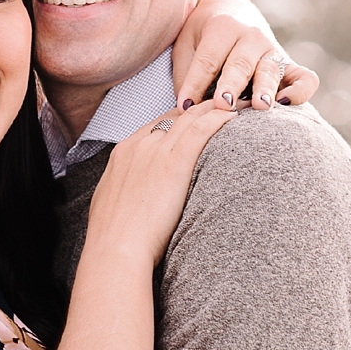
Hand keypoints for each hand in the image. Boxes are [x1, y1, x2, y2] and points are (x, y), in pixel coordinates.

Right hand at [87, 101, 237, 268]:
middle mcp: (139, 144)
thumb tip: (135, 193)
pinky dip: (219, 118)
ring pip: (191, 117)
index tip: (199, 119)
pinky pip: (201, 129)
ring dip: (216, 107)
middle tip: (226, 103)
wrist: (116, 247)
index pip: (157, 124)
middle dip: (202, 107)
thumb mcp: (112, 201)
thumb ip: (126, 187)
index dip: (181, 119)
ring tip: (238, 102)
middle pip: (176, 115)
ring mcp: (155, 151)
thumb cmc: (114, 235)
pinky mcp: (174, 162)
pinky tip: (235, 115)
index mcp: (123, 152)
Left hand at [172, 9, 317, 110]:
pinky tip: (287, 103)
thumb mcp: (186, 46)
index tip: (183, 107)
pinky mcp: (289, 65)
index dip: (194, 84)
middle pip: (240, 64)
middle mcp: (251, 35)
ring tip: (260, 106)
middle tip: (223, 105)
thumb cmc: (201, 37)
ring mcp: (273, 50)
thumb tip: (187, 110)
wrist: (230, 11)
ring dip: (265, 89)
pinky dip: (301, 89)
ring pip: (270, 70)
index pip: (207, 59)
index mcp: (222, 27)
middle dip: (232, 85)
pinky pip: (305, 77)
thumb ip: (186, 75)